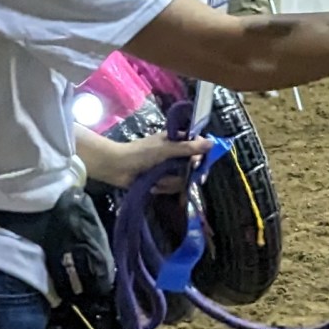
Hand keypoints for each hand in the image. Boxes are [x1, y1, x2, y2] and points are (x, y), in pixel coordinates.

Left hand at [76, 129, 207, 188]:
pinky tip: (154, 186)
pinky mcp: (162, 180)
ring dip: (170, 182)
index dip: (202, 158)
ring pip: (183, 179)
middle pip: (192, 167)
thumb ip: (188, 148)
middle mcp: (175, 154)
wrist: (117, 167)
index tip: (201, 167)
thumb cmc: (140, 153)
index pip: (198, 148)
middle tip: (176, 178)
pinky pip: (172, 187)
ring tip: (157, 180)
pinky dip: (163, 187)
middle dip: (184, 175)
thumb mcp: (166, 149)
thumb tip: (211, 143)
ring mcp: (168, 168)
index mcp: (177, 141)